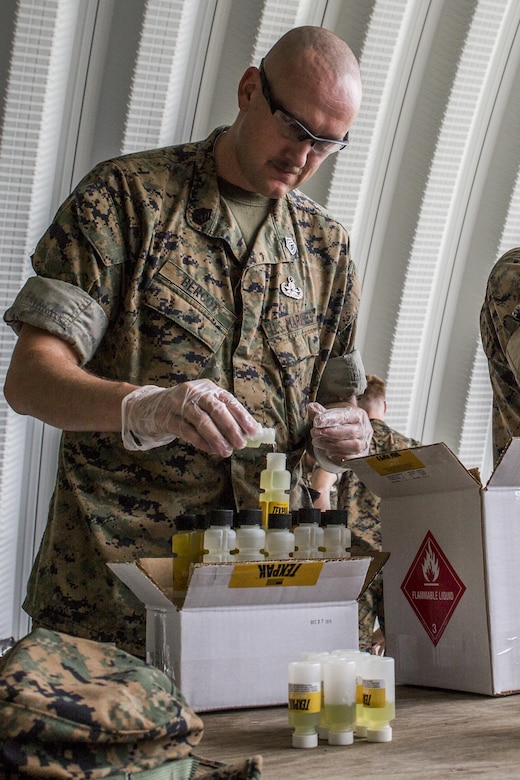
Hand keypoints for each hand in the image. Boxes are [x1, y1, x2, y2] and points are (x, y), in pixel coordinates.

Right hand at [122, 379, 260, 454]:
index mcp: (208, 388)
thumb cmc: (185, 409)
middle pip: (216, 410)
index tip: (253, 432)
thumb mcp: (204, 406)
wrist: (151, 407)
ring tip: (226, 451)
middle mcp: (194, 392)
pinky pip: (186, 431)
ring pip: (202, 421)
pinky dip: (200, 442)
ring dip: (216, 438)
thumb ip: (224, 417)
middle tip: (240, 444)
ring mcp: (178, 403)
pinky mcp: (166, 417)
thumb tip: (247, 433)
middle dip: (231, 428)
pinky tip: (209, 450)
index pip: (229, 401)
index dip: (242, 417)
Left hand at [308, 401, 371, 471]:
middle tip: (314, 433)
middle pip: (350, 431)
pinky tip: (328, 453)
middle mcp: (364, 428)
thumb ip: (320, 412)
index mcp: (358, 415)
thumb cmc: (338, 425)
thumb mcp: (330, 416)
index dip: (331, 418)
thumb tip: (311, 407)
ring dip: (332, 445)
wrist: (345, 439)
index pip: (346, 416)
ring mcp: (364, 443)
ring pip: (352, 446)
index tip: (317, 421)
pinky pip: (352, 458)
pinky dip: (339, 456)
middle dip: (330, 433)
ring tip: (317, 442)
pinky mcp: (361, 456)